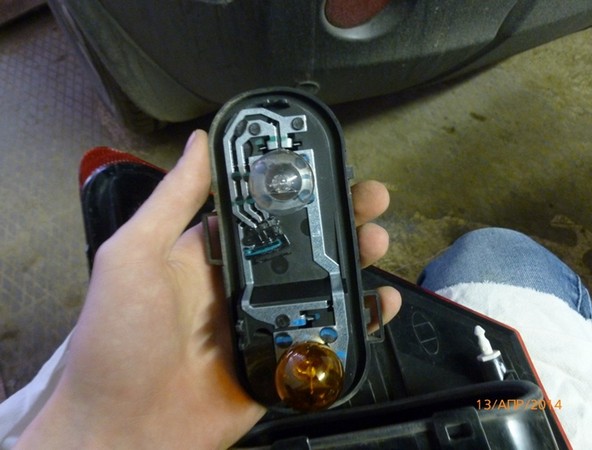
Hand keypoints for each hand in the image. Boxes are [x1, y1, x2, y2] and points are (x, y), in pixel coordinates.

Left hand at [17, 130, 400, 449]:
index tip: (327, 164)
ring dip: (354, 260)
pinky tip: (376, 302)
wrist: (124, 432)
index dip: (296, 185)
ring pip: (323, 284)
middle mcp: (241, 283)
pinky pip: (328, 335)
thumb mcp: (133, 256)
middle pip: (303, 243)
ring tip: (375, 240)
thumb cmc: (115, 340)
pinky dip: (358, 319)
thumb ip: (170, 200)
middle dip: (338, 217)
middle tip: (369, 199)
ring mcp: (265, 322)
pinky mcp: (282, 361)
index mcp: (210, 253)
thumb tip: (198, 142)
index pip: (262, 209)